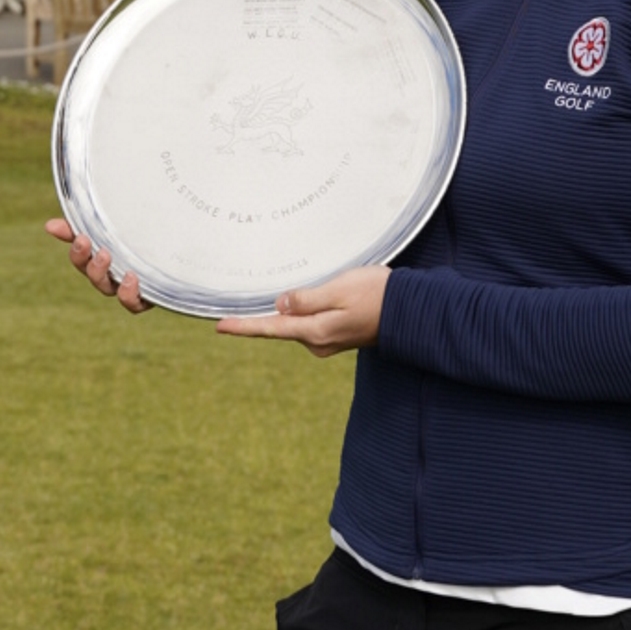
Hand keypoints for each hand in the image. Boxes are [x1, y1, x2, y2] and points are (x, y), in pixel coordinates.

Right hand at [46, 217, 150, 313]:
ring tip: (106, 255)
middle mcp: (118, 273)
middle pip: (92, 275)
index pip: (82, 256)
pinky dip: (128, 294)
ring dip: (100, 275)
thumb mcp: (123, 220)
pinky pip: (134, 304)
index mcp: (109, 255)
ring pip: (108, 290)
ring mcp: (134, 286)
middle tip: (86, 242)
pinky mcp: (152, 295)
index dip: (74, 249)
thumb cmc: (155, 227)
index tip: (66, 231)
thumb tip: (48, 226)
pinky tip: (131, 276)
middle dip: (85, 260)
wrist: (195, 240)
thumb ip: (88, 221)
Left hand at [217, 266, 388, 357]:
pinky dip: (308, 310)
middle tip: (281, 292)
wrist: (411, 310)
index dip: (244, 326)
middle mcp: (318, 342)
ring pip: (298, 323)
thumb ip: (306, 300)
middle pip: (282, 326)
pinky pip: (311, 323)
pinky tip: (319, 297)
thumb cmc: (376, 294)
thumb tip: (278, 306)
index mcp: (315, 331)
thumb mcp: (338, 289)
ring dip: (297, 307)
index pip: (271, 328)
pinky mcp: (336, 336)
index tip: (219, 327)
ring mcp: (328, 342)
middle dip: (274, 310)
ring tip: (321, 287)